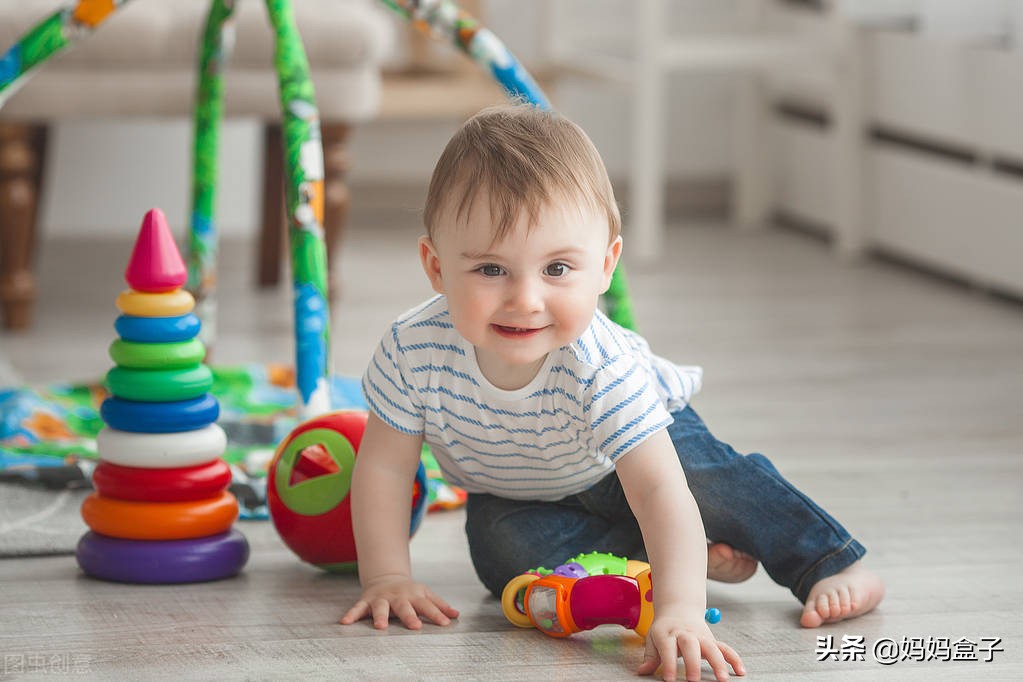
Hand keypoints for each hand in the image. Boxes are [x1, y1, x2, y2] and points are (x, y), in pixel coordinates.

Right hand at [338, 575, 458, 629]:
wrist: (386, 577)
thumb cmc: (409, 591)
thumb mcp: (425, 594)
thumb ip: (439, 605)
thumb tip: (457, 615)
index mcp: (414, 596)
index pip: (427, 606)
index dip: (436, 614)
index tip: (445, 623)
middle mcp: (397, 596)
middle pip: (404, 607)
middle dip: (409, 616)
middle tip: (415, 626)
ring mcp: (381, 598)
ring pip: (380, 607)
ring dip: (380, 616)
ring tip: (380, 626)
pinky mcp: (366, 601)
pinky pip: (357, 608)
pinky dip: (351, 614)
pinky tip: (344, 622)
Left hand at [637, 613, 744, 681]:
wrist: (678, 610)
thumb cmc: (664, 629)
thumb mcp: (653, 639)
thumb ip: (650, 656)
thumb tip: (641, 672)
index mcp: (667, 633)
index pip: (667, 648)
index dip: (668, 663)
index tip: (669, 679)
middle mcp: (685, 634)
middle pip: (690, 646)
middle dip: (693, 663)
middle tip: (694, 680)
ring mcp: (701, 636)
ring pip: (711, 647)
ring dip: (718, 662)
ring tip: (722, 679)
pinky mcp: (712, 640)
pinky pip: (725, 648)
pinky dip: (734, 658)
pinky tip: (740, 671)